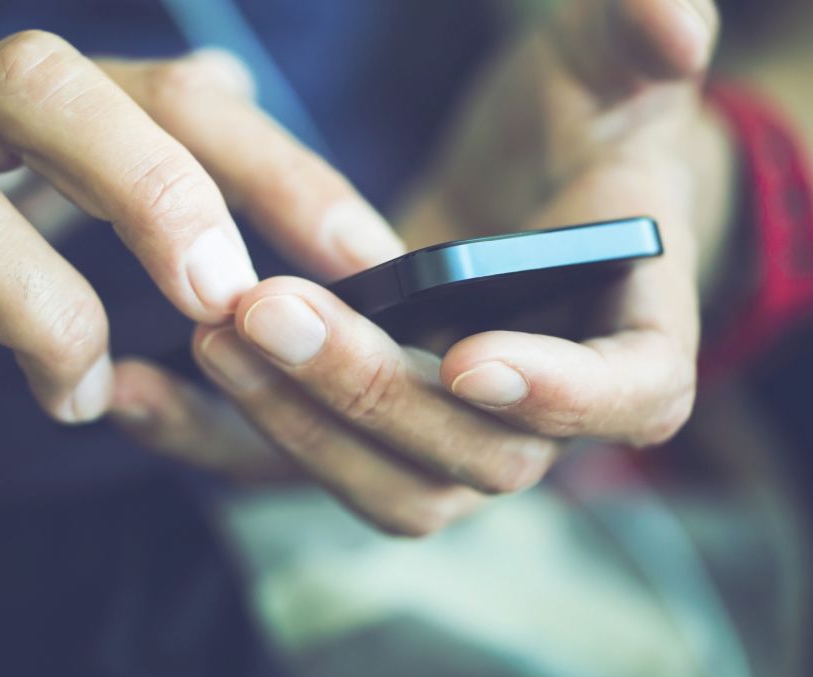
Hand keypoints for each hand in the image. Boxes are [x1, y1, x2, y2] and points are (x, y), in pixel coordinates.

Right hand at [0, 32, 403, 454]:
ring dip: (46, 323)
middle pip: (40, 84)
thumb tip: (231, 85)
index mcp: (8, 98)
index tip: (361, 261)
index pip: (169, 93)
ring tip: (79, 392)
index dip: (277, 169)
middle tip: (220, 302)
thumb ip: (130, 137)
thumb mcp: (32, 169)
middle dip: (153, 195)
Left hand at [114, 0, 734, 534]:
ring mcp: (457, 445)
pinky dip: (225, 446)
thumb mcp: (608, 83)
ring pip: (390, 488)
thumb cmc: (579, 141)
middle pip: (479, 456)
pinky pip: (308, 473)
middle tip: (269, 307)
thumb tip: (673, 22)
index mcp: (635, 343)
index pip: (631, 396)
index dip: (563, 394)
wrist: (527, 203)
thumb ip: (638, 49)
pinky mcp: (376, 443)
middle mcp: (546, 418)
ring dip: (296, 425)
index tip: (472, 353)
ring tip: (212, 333)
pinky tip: (144, 389)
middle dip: (373, 392)